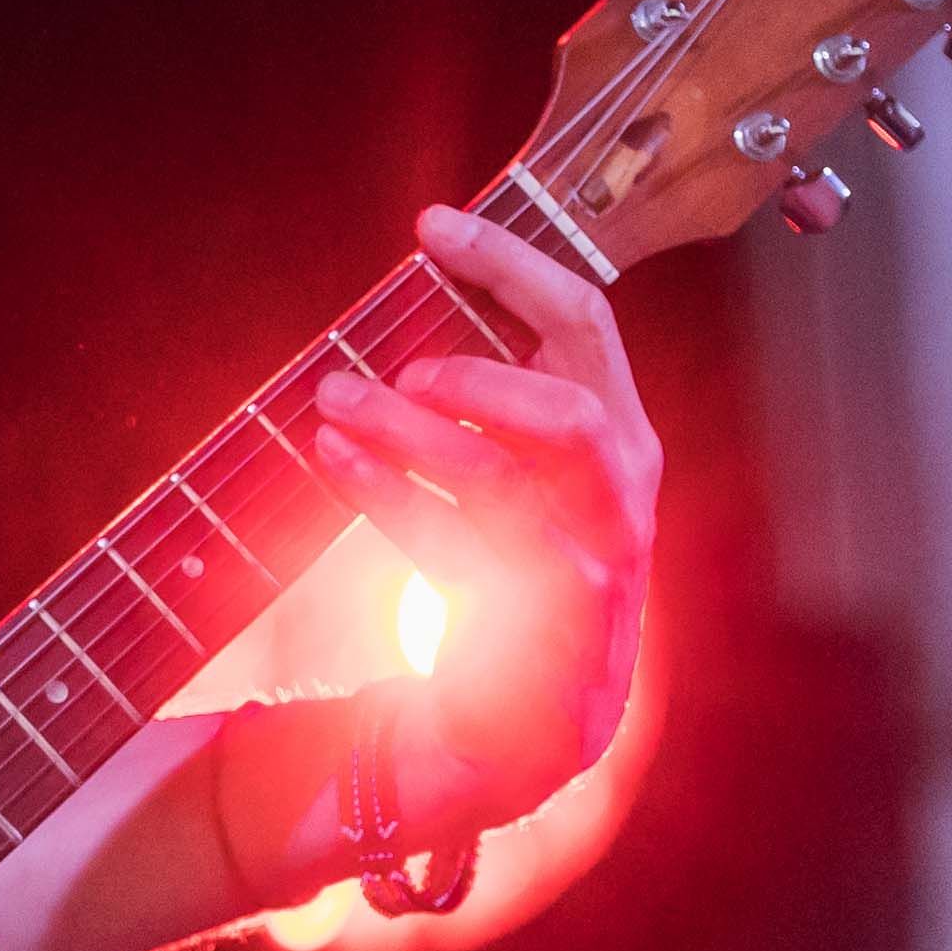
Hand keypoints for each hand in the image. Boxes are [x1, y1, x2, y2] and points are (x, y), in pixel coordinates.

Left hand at [232, 202, 661, 891]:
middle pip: (578, 406)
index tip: (431, 223)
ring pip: (506, 483)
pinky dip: (391, 498)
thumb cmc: (508, 574)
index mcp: (617, 440)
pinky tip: (334, 458)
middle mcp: (619, 501)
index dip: (513, 264)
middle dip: (480, 369)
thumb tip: (408, 291)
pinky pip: (460, 555)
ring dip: (410, 432)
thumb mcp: (514, 473)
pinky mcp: (540, 637)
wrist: (526, 727)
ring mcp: (589, 574)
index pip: (588, 324)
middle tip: (398, 359)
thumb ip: (486, 394)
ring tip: (333, 399)